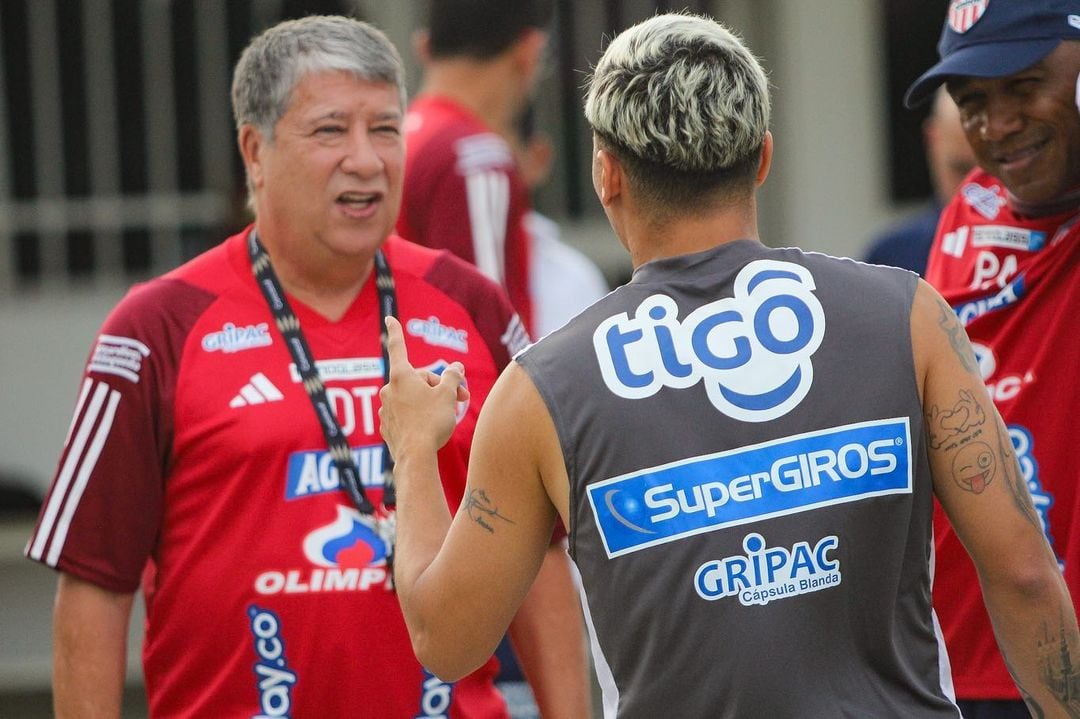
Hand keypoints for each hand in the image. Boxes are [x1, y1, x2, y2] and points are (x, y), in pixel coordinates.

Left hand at [379, 317, 469, 459]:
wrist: (416, 457)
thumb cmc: (432, 421)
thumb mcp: (447, 395)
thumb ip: (452, 377)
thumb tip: (456, 368)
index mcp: (401, 376)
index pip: (398, 347)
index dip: (395, 331)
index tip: (388, 318)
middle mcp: (389, 389)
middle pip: (417, 379)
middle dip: (439, 385)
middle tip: (462, 399)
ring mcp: (386, 409)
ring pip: (412, 397)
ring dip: (430, 401)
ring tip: (447, 415)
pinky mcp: (387, 427)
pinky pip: (406, 414)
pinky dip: (419, 416)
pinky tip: (431, 428)